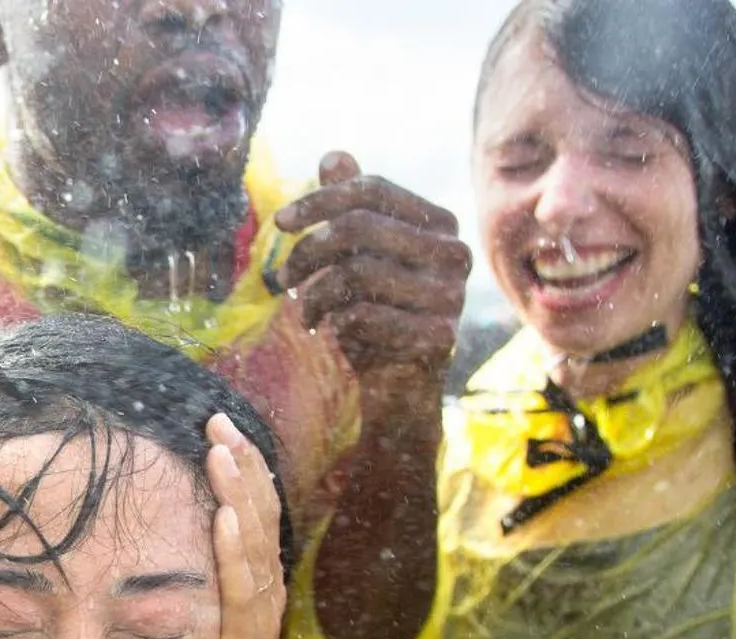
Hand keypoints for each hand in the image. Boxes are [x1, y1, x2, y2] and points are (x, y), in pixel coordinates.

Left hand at [196, 414, 286, 638]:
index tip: (220, 433)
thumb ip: (193, 593)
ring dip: (240, 493)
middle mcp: (262, 595)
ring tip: (222, 450)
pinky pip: (243, 589)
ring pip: (255, 542)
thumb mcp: (198, 630)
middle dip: (242, 465)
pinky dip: (237, 551)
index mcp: (253, 588)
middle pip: (259, 516)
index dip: (241, 473)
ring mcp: (257, 618)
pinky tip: (226, 516)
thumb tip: (173, 548)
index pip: (252, 517)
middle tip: (219, 421)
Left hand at [275, 151, 469, 452]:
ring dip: (315, 295)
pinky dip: (334, 324)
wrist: (398, 387)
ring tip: (305, 312)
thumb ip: (351, 210)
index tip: (280, 222)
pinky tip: (329, 333)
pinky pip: (364, 316)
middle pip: (360, 227)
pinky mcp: (437, 337)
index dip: (320, 199)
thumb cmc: (374, 314)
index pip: (373, 189)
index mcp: (440, 223)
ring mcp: (451, 296)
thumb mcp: (357, 259)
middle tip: (282, 279)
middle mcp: (455, 253)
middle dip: (308, 252)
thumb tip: (334, 155)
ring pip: (356, 273)